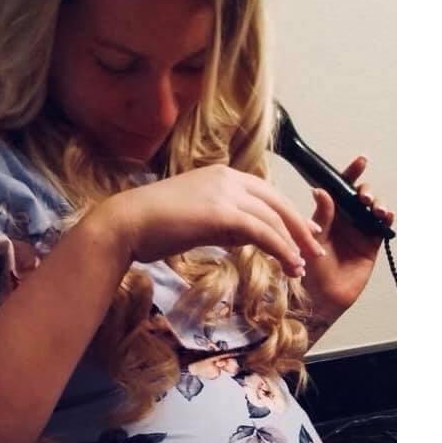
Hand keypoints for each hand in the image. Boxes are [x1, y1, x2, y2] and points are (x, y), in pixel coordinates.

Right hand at [105, 164, 326, 278]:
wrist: (127, 223)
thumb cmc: (152, 225)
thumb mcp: (195, 218)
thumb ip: (220, 221)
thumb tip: (240, 235)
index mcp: (221, 175)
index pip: (266, 192)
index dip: (288, 213)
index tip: (302, 231)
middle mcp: (227, 178)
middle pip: (277, 202)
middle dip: (299, 228)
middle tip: (314, 249)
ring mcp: (225, 193)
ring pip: (273, 218)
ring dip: (292, 244)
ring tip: (301, 267)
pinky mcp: (222, 214)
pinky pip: (263, 232)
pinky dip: (281, 249)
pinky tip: (289, 264)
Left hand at [302, 156, 394, 321]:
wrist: (320, 297)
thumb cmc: (309, 270)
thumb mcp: (311, 239)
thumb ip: (320, 216)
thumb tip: (321, 190)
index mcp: (327, 213)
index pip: (339, 188)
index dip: (350, 174)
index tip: (360, 163)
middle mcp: (344, 219)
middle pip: (360, 195)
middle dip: (365, 190)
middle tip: (363, 197)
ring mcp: (359, 230)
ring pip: (373, 208)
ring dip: (377, 203)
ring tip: (374, 208)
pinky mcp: (371, 244)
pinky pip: (383, 226)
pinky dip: (387, 218)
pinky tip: (385, 216)